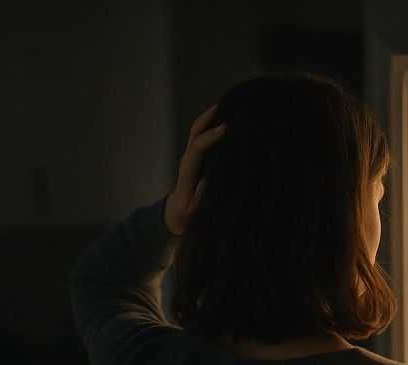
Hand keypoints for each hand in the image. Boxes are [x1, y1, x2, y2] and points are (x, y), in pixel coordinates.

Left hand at [164, 105, 225, 235]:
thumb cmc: (187, 218)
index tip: (226, 128)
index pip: (197, 148)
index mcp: (188, 172)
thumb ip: (201, 198)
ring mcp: (192, 156)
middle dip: (210, 116)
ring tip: (232, 103)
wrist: (176, 217)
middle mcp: (189, 159)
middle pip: (196, 130)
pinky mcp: (199, 157)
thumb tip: (211, 180)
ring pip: (200, 129)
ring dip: (212, 115)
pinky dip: (215, 124)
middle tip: (229, 103)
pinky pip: (206, 136)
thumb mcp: (194, 214)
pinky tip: (231, 118)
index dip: (210, 137)